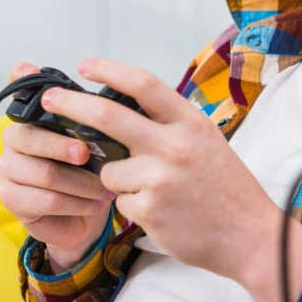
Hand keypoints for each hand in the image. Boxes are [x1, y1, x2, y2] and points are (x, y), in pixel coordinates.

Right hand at [0, 63, 113, 272]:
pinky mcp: (11, 198)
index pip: (25, 97)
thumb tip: (111, 114)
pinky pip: (47, 200)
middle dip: (65, 147)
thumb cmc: (90, 173)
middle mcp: (14, 139)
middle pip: (32, 138)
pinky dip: (78, 203)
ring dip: (83, 183)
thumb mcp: (100, 146)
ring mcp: (8, 169)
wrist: (83, 218)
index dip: (32, 90)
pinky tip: (95, 204)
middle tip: (89, 155)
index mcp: (34, 118)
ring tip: (107, 189)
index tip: (41, 81)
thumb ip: (96, 126)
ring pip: (46, 173)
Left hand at [38, 58, 301, 301]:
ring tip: (154, 193)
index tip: (86, 65)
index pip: (144, 84)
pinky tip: (161, 212)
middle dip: (71, 104)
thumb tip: (120, 112)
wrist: (251, 235)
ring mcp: (160, 178)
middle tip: (50, 99)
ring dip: (118, 181)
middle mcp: (175, 145)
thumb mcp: (207, 143)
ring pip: (108, 170)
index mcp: (191, 123)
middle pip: (107, 116)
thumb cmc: (228, 189)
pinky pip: (119, 202)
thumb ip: (169, 126)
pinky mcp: (148, 209)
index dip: (109, 70)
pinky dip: (132, 207)